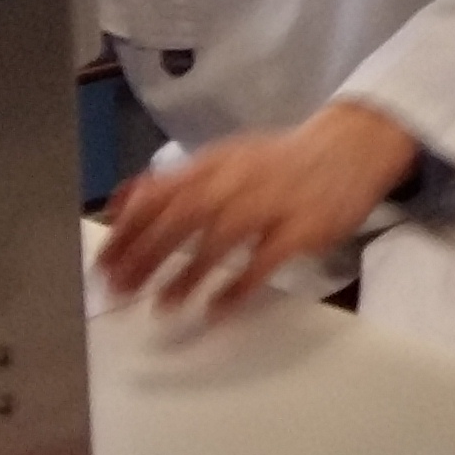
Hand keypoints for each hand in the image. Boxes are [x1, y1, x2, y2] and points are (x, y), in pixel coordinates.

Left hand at [97, 98, 422, 312]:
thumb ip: (174, 183)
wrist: (352, 146)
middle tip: (120, 291)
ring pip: (223, 237)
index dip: (127, 230)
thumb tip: (119, 203)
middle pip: (184, 215)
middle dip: (147, 254)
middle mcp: (241, 178)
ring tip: (162, 306)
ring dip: (188, 274)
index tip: (102, 263)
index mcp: (216, 163)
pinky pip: (267, 259)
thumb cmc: (279, 163)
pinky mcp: (305, 226)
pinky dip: (239, 285)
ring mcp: (275, 201)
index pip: (160, 193)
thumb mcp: (223, 160)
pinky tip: (217, 308)